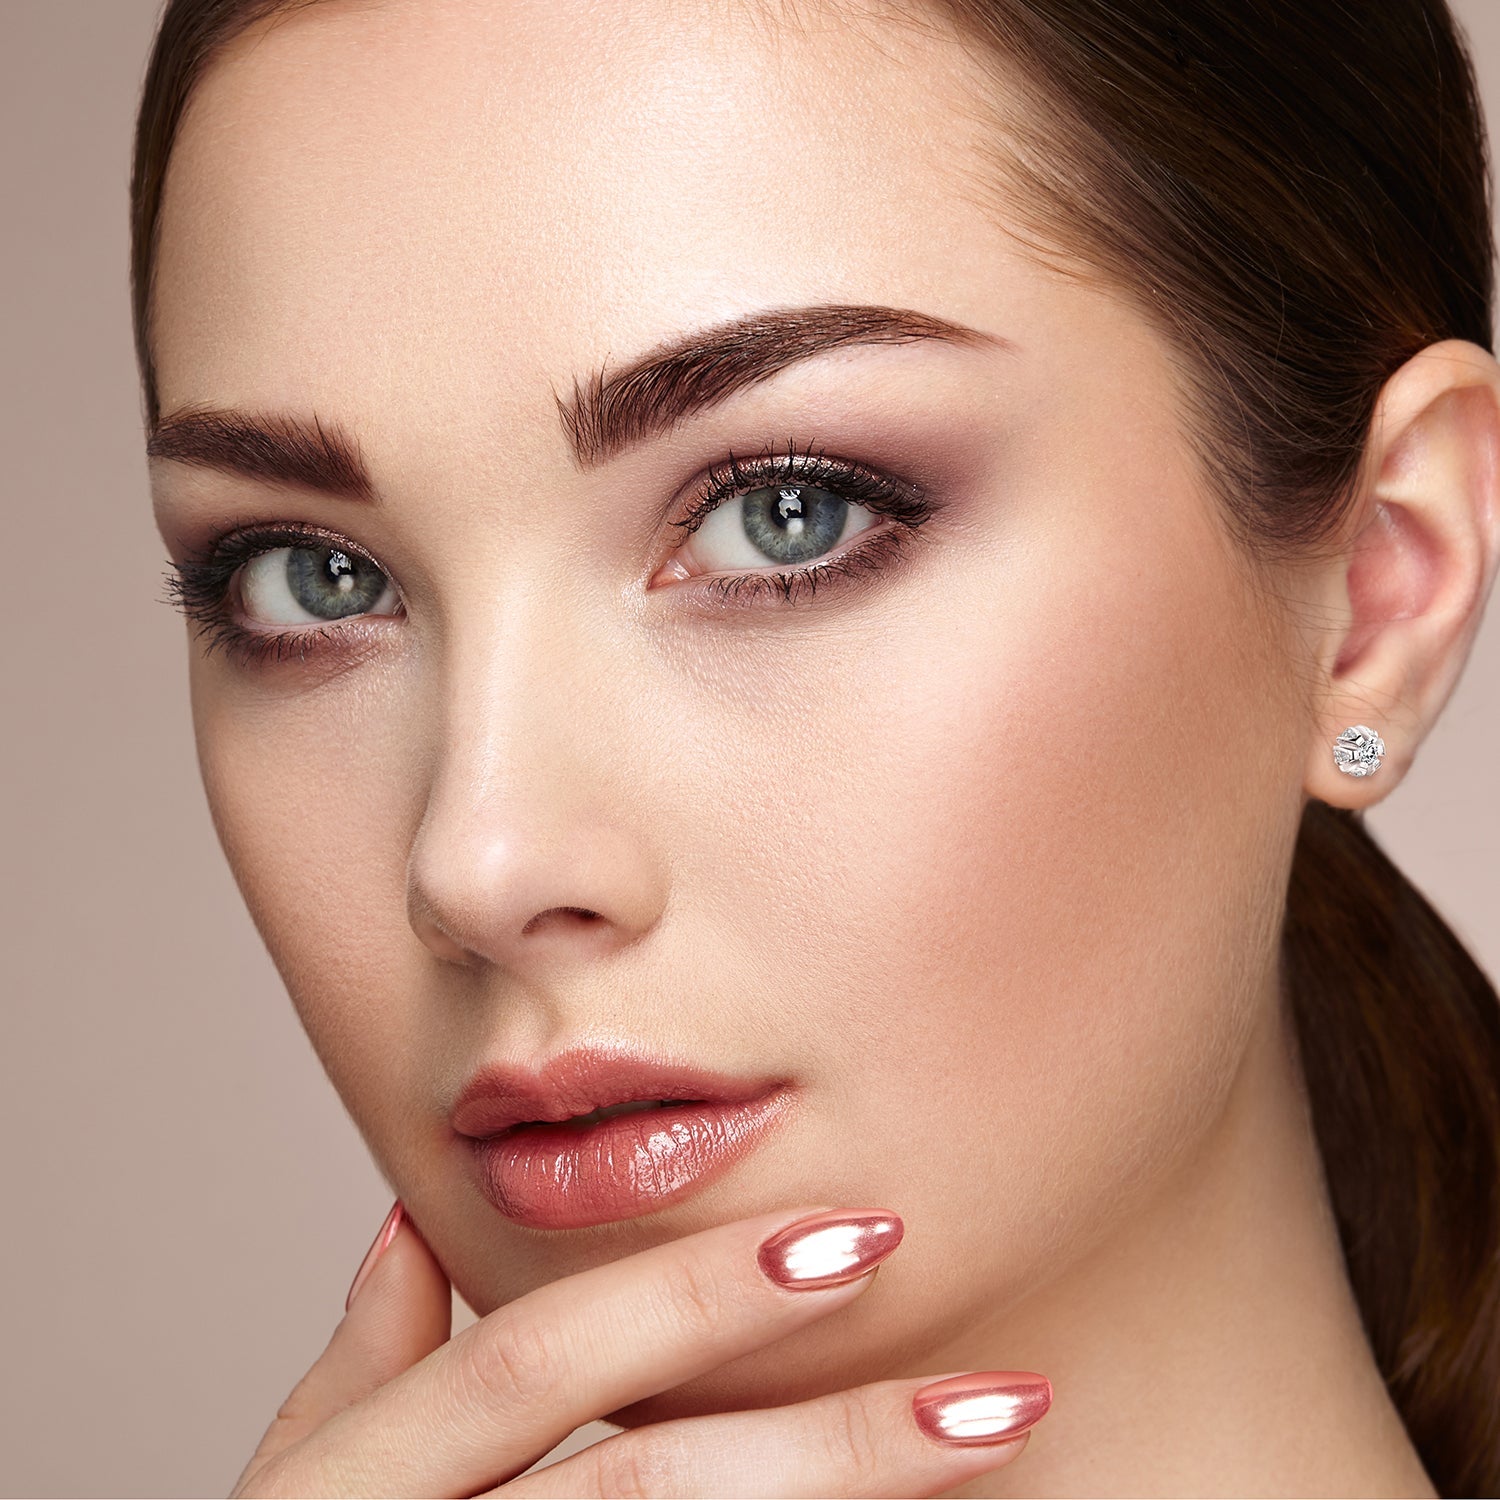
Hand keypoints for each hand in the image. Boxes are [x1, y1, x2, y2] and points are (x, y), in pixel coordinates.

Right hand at [228, 1201, 1050, 1496]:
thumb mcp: (287, 1498)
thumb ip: (358, 1369)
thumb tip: (415, 1223)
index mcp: (354, 1489)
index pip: (537, 1361)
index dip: (693, 1292)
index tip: (858, 1236)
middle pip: (646, 1491)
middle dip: (833, 1442)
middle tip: (996, 1396)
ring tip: (987, 1467)